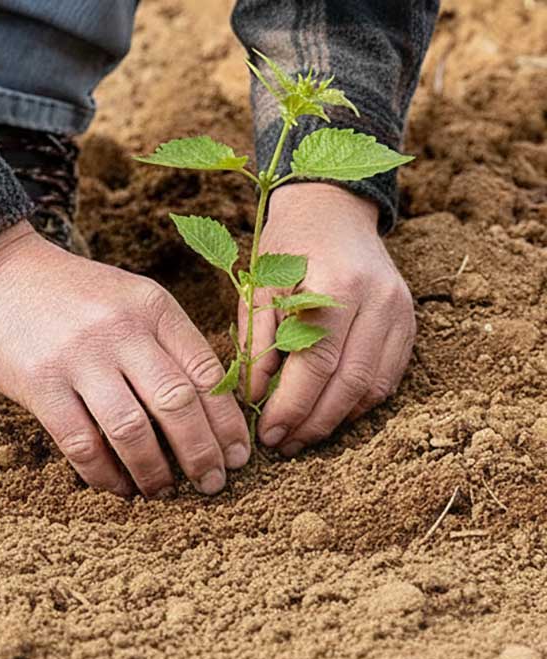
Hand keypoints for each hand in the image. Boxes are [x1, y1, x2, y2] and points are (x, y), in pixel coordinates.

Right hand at [0, 222, 249, 496]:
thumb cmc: (72, 296)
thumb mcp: (129, 299)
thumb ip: (164, 342)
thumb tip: (208, 410)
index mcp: (152, 308)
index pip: (206, 373)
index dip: (227, 423)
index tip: (238, 455)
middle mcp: (121, 330)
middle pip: (177, 404)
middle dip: (201, 454)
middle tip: (211, 484)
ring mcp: (79, 357)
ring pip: (132, 430)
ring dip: (153, 471)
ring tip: (163, 491)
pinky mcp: (41, 383)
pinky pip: (81, 443)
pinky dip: (104, 474)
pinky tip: (116, 486)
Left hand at [240, 183, 415, 455]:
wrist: (333, 209)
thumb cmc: (288, 246)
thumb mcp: (259, 285)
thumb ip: (257, 340)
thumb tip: (253, 398)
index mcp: (338, 286)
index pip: (317, 364)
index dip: (292, 406)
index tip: (268, 434)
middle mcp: (379, 301)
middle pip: (350, 382)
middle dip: (314, 422)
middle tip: (283, 445)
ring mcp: (402, 312)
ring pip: (374, 386)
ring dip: (338, 420)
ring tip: (302, 437)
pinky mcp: (409, 322)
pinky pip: (388, 377)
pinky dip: (359, 403)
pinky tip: (329, 414)